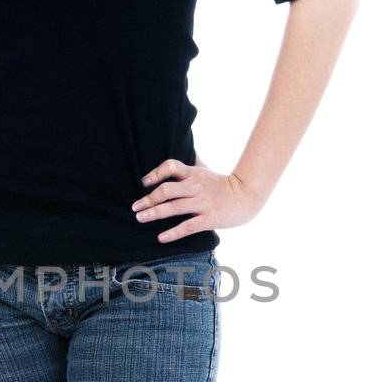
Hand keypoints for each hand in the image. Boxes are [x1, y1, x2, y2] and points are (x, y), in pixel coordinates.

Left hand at [130, 154, 261, 240]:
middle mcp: (195, 187)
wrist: (245, 197)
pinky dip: (173, 233)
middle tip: (135, 206)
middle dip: (148, 198)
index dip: (155, 173)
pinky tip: (161, 237)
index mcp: (193, 173)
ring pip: (174, 208)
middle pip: (167, 190)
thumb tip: (182, 144)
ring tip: (140, 218)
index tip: (144, 182)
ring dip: (154, 213)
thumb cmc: (221, 184)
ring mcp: (202, 203)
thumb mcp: (205, 169)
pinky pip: (188, 226)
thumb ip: (191, 161)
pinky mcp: (209, 219)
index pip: (171, 166)